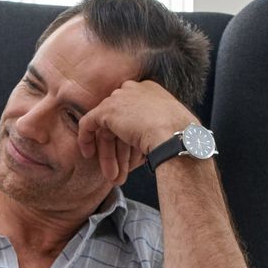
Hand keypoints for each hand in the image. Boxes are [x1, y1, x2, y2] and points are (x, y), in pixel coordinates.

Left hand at [77, 80, 194, 183]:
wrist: (175, 136)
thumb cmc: (181, 138)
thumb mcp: (171, 129)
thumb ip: (155, 130)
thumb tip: (146, 146)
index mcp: (151, 91)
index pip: (134, 116)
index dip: (130, 140)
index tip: (132, 159)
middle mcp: (134, 89)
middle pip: (119, 122)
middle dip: (119, 151)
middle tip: (120, 173)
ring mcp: (120, 97)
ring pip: (107, 128)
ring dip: (109, 155)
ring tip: (113, 178)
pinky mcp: (107, 109)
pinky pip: (88, 123)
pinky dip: (86, 140)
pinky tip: (88, 155)